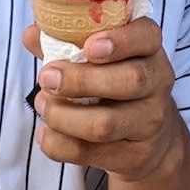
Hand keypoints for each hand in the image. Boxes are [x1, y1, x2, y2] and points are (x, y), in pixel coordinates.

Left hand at [22, 19, 183, 183]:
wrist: (149, 136)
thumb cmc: (114, 81)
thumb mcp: (99, 55)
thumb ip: (66, 41)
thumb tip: (31, 34)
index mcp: (149, 48)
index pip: (146, 36)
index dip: (120, 40)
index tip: (88, 47)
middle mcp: (158, 82)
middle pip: (129, 81)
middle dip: (81, 80)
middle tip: (47, 78)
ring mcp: (150, 122)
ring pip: (107, 124)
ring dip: (64, 116)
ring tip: (41, 105)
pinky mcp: (135, 155)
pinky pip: (92, 153)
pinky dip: (60, 144)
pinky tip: (44, 133)